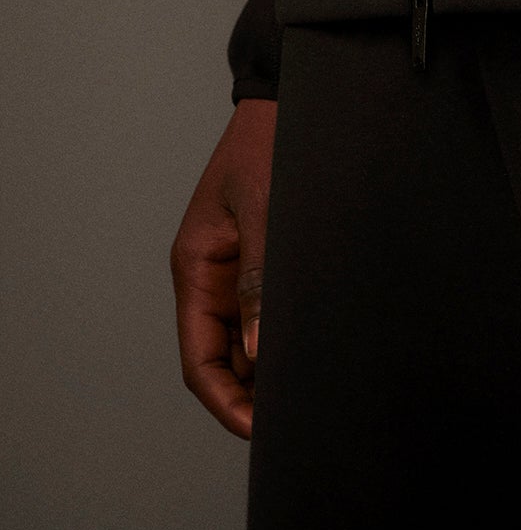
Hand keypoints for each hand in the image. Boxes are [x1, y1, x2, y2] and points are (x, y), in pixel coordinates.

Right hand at [169, 98, 276, 438]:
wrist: (287, 99)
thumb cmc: (273, 144)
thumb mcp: (267, 210)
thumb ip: (262, 279)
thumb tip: (257, 350)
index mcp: (197, 268)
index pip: (200, 359)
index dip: (225, 401)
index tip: (257, 430)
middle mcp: (213, 275)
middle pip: (222, 358)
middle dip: (251, 394)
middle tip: (294, 421)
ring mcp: (240, 267)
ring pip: (247, 338)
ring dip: (269, 369)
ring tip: (309, 394)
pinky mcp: (267, 257)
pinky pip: (269, 310)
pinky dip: (285, 335)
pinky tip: (314, 349)